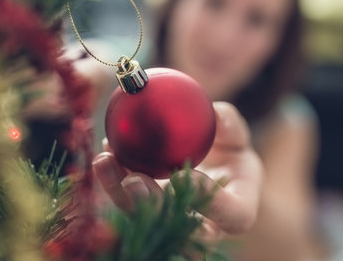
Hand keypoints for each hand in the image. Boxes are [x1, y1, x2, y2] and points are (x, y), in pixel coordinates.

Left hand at [93, 102, 262, 239]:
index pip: (229, 214)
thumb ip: (230, 125)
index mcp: (237, 213)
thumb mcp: (238, 139)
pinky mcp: (149, 214)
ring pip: (144, 218)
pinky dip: (114, 178)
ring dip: (120, 192)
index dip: (208, 199)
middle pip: (176, 226)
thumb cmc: (231, 154)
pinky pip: (128, 201)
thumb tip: (216, 113)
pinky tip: (106, 150)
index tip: (185, 175)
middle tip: (132, 180)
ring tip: (104, 160)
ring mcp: (173, 224)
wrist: (215, 174)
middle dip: (151, 206)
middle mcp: (205, 228)